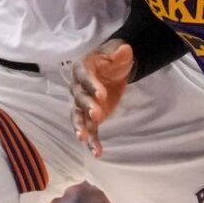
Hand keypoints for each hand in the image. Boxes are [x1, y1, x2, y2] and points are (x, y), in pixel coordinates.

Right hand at [72, 41, 130, 157]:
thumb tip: (125, 49)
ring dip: (80, 127)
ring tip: (83, 138)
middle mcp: (78, 87)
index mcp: (82, 69)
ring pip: (78, 116)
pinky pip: (90, 129)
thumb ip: (120, 52)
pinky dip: (93, 141)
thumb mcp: (119, 52)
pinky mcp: (91, 116)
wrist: (113, 67)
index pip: (84, 78)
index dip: (91, 86)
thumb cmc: (113, 58)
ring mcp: (83, 104)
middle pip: (79, 98)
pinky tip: (97, 152)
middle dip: (87, 107)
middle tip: (96, 114)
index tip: (102, 94)